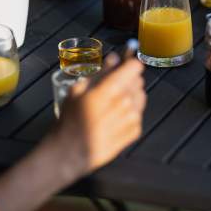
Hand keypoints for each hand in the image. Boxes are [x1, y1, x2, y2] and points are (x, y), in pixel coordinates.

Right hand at [48, 56, 145, 179]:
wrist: (70, 152)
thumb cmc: (70, 120)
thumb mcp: (77, 91)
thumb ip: (100, 73)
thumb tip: (114, 58)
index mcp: (110, 89)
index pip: (134, 67)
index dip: (129, 63)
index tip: (124, 64)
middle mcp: (125, 103)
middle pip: (138, 81)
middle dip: (128, 80)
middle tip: (112, 86)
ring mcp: (132, 118)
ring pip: (140, 96)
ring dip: (130, 95)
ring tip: (112, 103)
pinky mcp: (135, 131)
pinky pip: (138, 113)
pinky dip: (130, 112)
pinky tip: (115, 117)